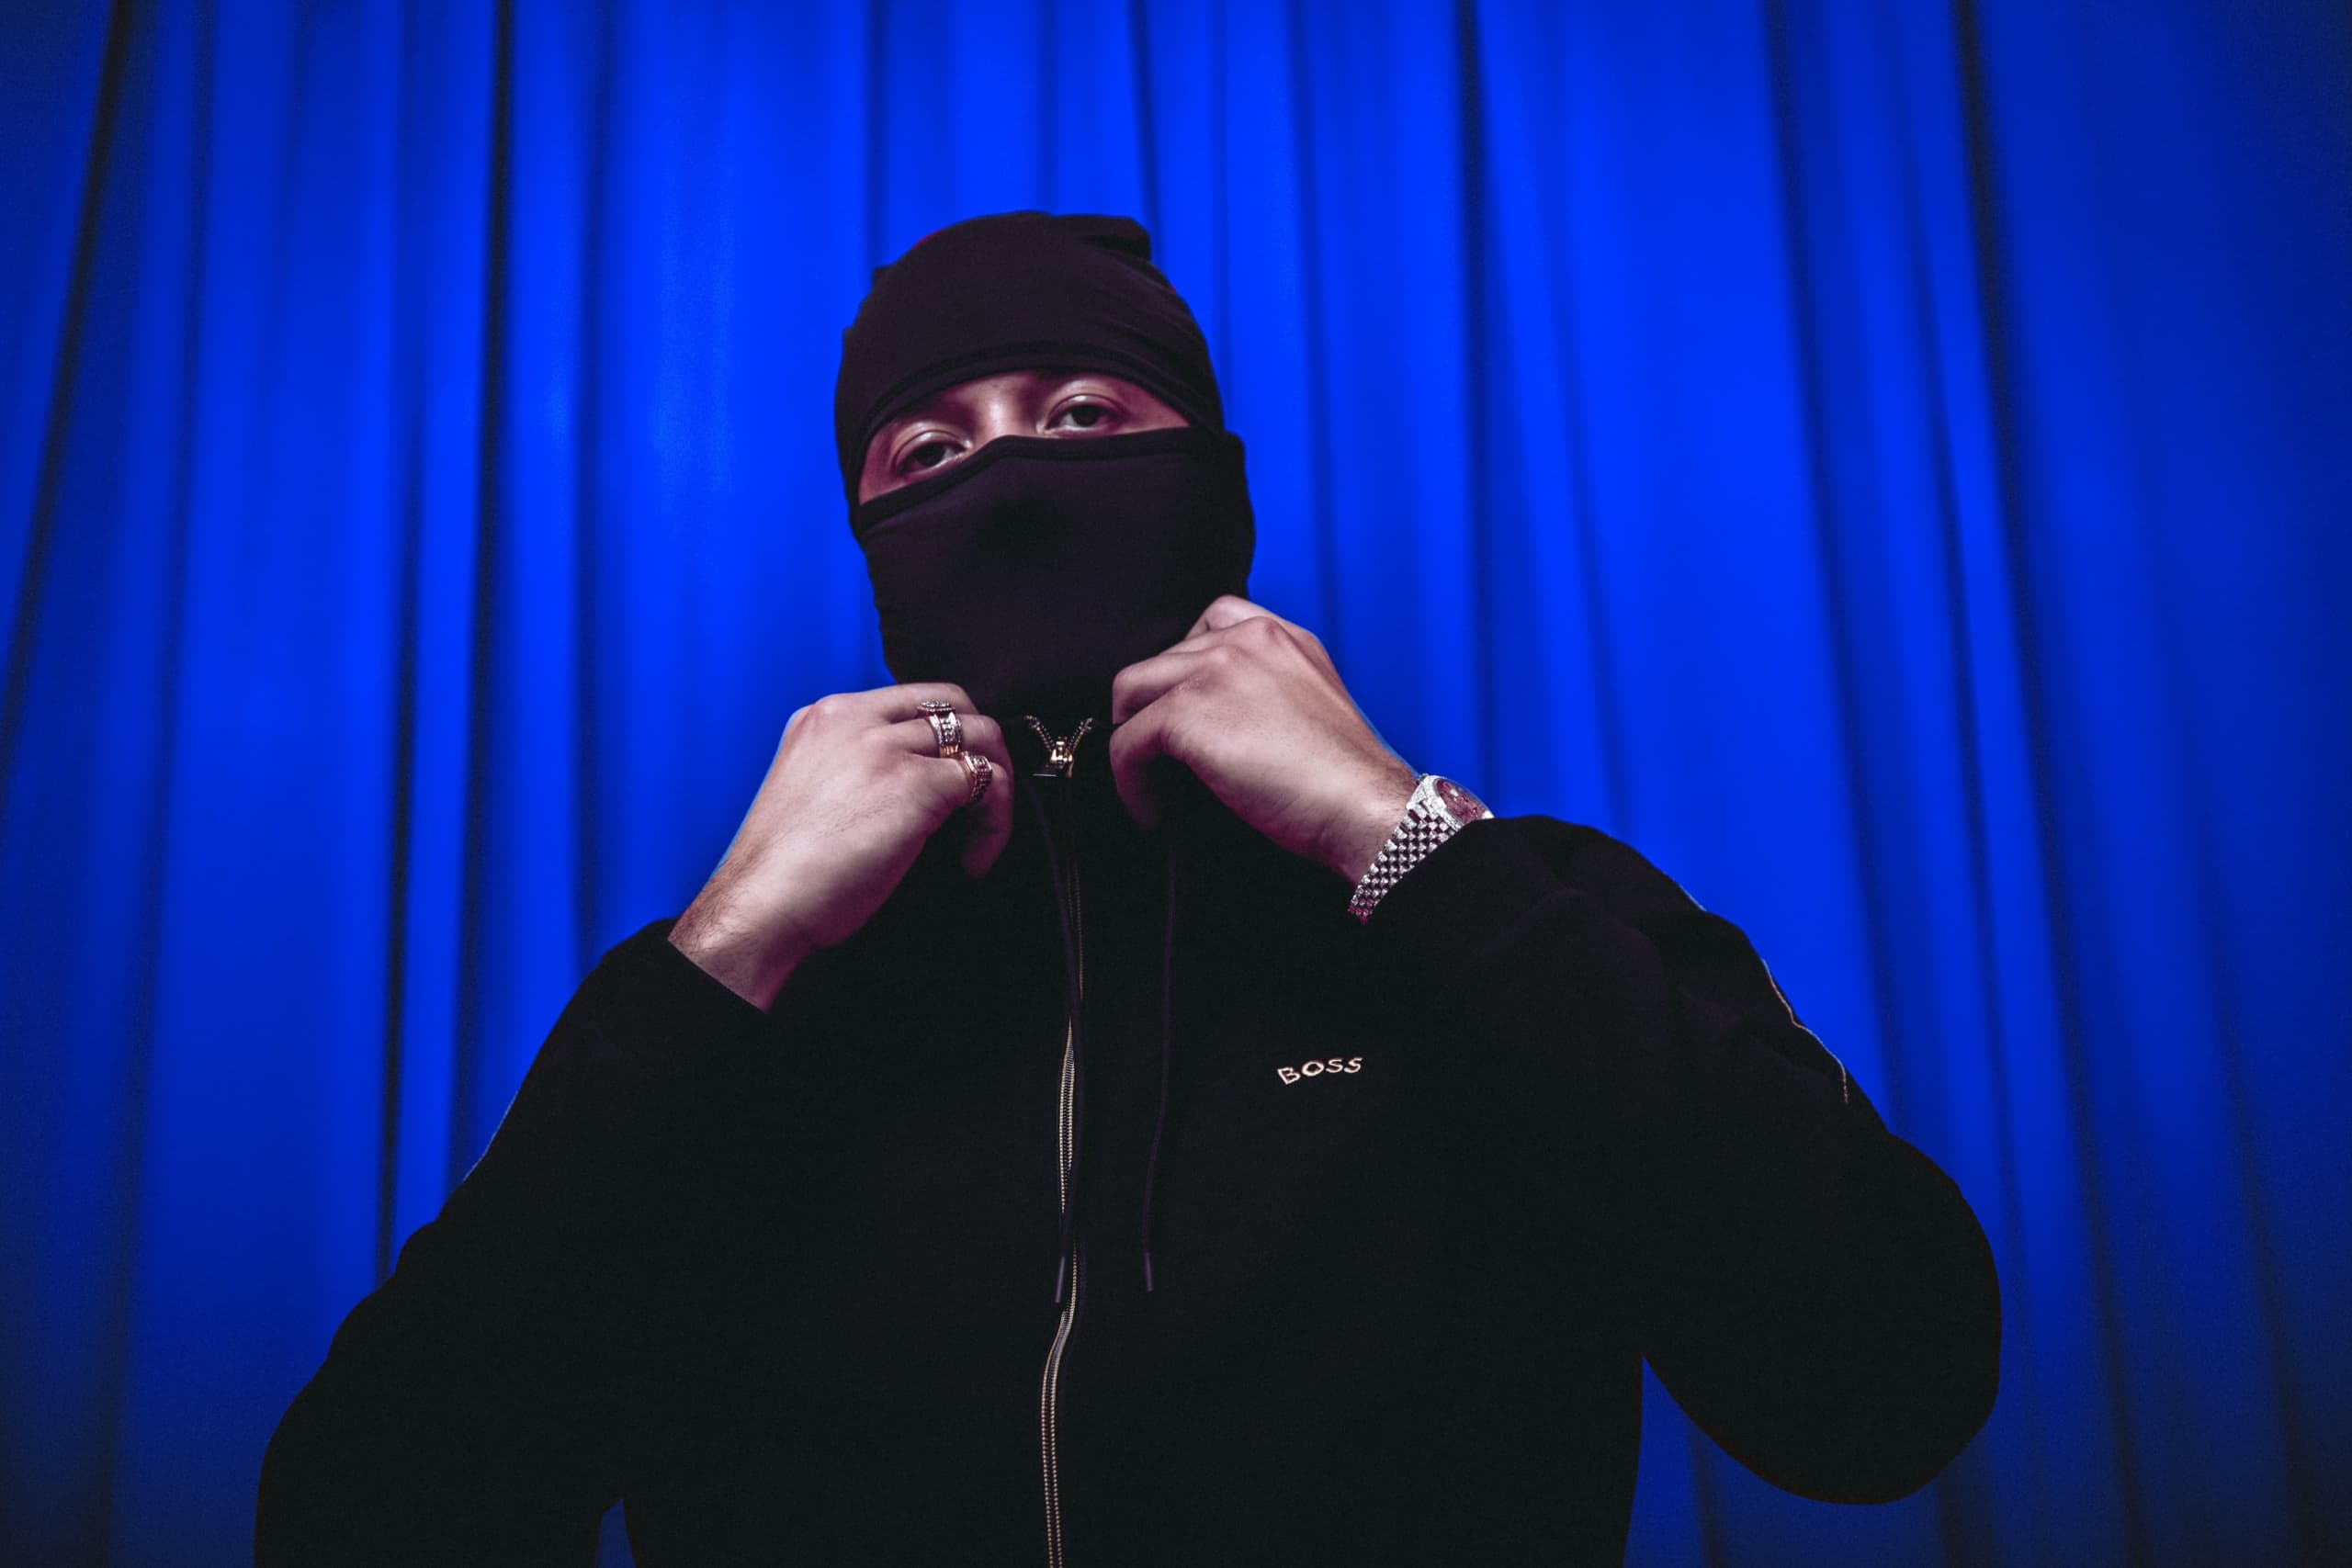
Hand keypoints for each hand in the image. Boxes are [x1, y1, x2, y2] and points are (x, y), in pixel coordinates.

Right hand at [669, 683, 1014, 1008]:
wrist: (762, 906)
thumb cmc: (784, 873)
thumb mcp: (813, 791)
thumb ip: (857, 770)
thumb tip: (911, 788)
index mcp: (825, 718)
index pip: (911, 700)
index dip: (944, 738)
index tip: (950, 783)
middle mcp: (854, 719)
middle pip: (952, 704)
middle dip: (982, 747)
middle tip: (981, 800)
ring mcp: (885, 747)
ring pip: (979, 737)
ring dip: (996, 788)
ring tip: (980, 835)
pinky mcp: (915, 783)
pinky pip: (986, 782)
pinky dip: (995, 823)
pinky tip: (972, 860)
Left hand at [1108, 596, 1417, 882]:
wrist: (1362, 806)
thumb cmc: (1343, 779)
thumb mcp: (1310, 706)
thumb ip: (1266, 690)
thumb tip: (1217, 722)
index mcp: (1281, 636)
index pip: (1211, 620)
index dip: (1186, 666)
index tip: (1184, 706)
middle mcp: (1246, 639)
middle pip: (1161, 658)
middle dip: (1153, 709)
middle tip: (1161, 757)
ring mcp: (1214, 670)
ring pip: (1130, 692)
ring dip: (1131, 739)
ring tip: (1148, 780)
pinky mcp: (1189, 713)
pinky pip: (1125, 743)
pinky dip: (1128, 781)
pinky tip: (1151, 809)